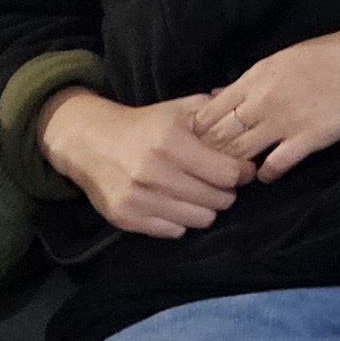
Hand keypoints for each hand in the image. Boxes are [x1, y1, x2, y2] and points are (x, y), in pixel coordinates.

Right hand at [37, 91, 253, 237]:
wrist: (89, 142)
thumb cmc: (144, 125)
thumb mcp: (179, 109)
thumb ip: (216, 110)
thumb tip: (249, 116)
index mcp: (170, 143)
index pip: (227, 174)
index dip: (241, 173)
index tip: (241, 169)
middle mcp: (153, 173)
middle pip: (218, 200)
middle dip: (226, 192)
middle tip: (219, 183)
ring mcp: (137, 198)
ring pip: (200, 220)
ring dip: (206, 208)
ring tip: (199, 194)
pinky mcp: (125, 218)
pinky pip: (174, 231)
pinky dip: (180, 220)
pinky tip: (175, 203)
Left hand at [188, 11, 339, 180]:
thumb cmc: (336, 52)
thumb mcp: (284, 57)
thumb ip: (251, 79)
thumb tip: (218, 94)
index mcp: (256, 76)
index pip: (208, 113)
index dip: (198, 133)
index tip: (199, 145)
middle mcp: (263, 99)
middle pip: (218, 136)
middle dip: (208, 155)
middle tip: (207, 169)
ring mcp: (286, 120)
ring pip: (240, 153)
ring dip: (233, 168)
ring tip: (233, 176)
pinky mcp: (312, 137)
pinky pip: (276, 164)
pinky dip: (265, 174)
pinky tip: (266, 174)